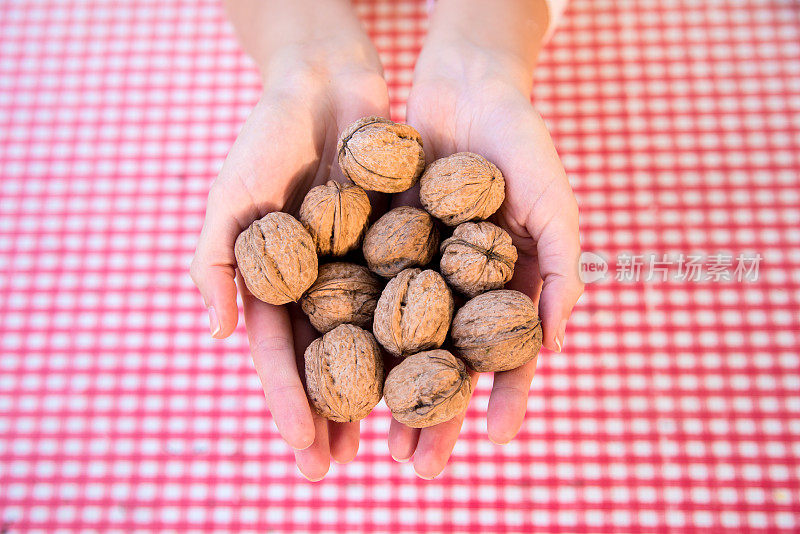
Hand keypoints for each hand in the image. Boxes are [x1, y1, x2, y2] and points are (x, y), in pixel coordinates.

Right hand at [190, 40, 389, 480]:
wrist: (326, 84)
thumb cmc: (266, 137)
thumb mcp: (228, 197)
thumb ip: (215, 263)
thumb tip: (217, 334)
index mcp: (277, 285)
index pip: (282, 356)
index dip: (290, 403)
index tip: (304, 449)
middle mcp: (321, 286)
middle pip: (329, 362)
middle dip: (333, 416)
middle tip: (341, 469)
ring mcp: (362, 270)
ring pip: (375, 343)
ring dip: (382, 392)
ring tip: (393, 442)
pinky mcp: (401, 246)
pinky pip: (416, 296)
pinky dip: (425, 335)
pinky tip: (441, 372)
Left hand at [389, 57, 583, 478]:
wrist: (464, 86)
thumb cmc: (522, 142)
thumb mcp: (553, 202)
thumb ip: (563, 268)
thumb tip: (556, 344)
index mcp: (505, 287)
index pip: (506, 355)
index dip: (503, 395)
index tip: (494, 437)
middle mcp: (460, 289)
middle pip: (447, 363)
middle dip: (436, 414)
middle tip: (418, 465)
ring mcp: (418, 272)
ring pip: (401, 344)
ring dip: (389, 392)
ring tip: (372, 438)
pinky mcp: (378, 247)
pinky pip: (363, 296)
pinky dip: (351, 334)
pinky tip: (334, 370)